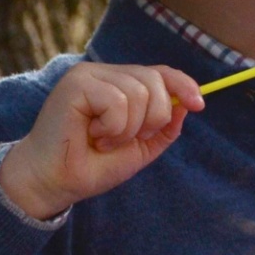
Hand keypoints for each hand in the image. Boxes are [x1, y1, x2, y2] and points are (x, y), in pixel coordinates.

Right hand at [0, 64, 203, 219]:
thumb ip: (162, 128)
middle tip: (123, 140)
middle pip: (155, 81)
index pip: (159, 72)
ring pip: (138, 93)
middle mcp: (103, 73)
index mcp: (118, 84)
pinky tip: (93, 136)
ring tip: (103, 140)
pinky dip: (113, 128)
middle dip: (152, 119)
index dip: (183, 84)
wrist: (56, 182)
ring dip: (127, 129)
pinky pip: (117, 101)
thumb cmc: (91, 165)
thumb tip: (185, 105)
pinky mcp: (76, 84)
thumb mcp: (138, 148)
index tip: (199, 104)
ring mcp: (88, 75)